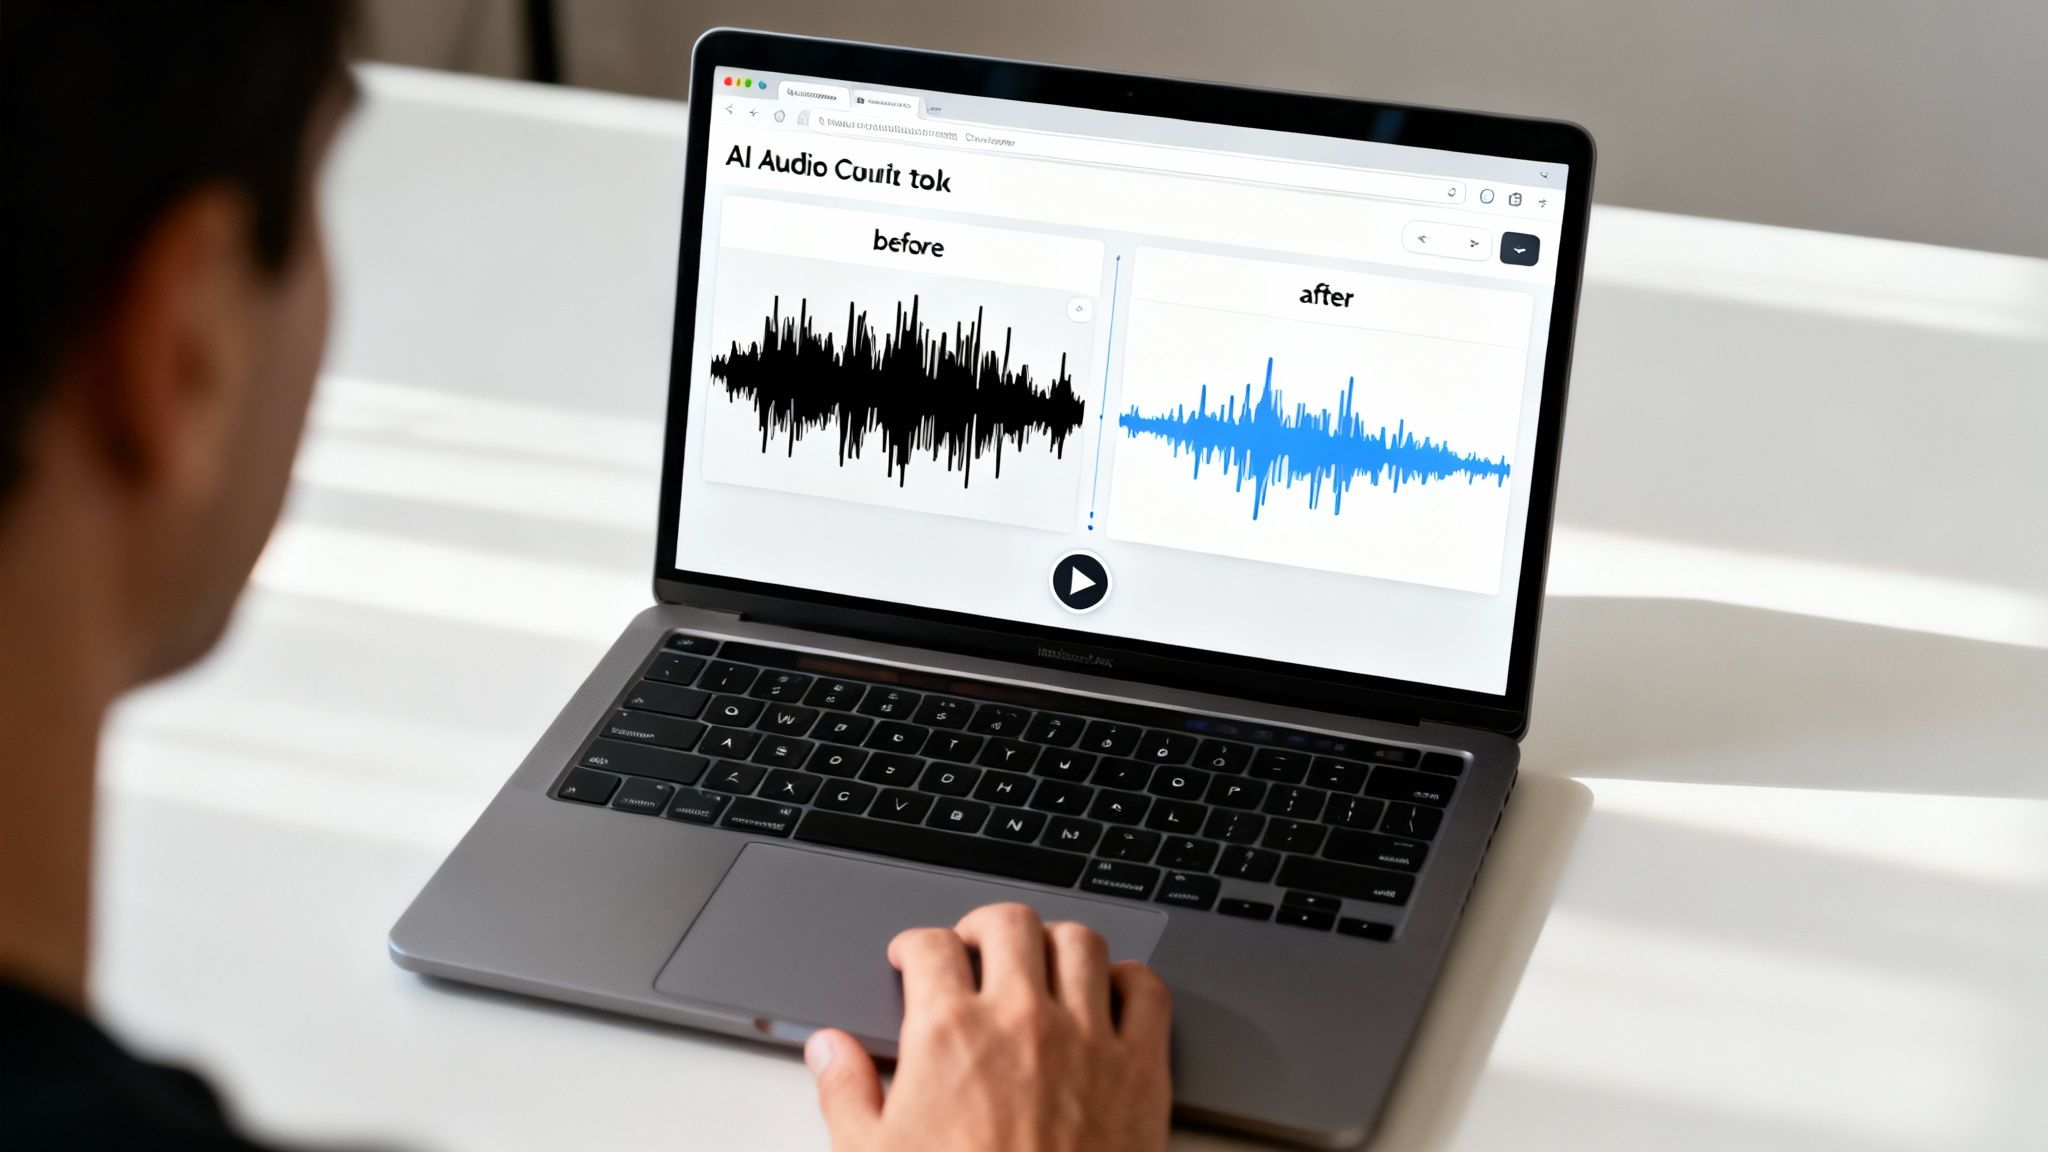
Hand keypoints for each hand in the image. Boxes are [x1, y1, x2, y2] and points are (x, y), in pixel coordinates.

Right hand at [805, 902, 1172, 1151]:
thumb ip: (846, 1091)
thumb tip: (828, 1049)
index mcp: (949, 1033)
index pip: (931, 946)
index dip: (915, 946)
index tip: (914, 959)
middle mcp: (1021, 1020)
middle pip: (1009, 924)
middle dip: (984, 927)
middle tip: (973, 947)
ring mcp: (1088, 1040)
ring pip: (1080, 942)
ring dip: (1055, 943)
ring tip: (1039, 962)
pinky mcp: (1141, 1071)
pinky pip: (1147, 991)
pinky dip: (1130, 980)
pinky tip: (1110, 993)